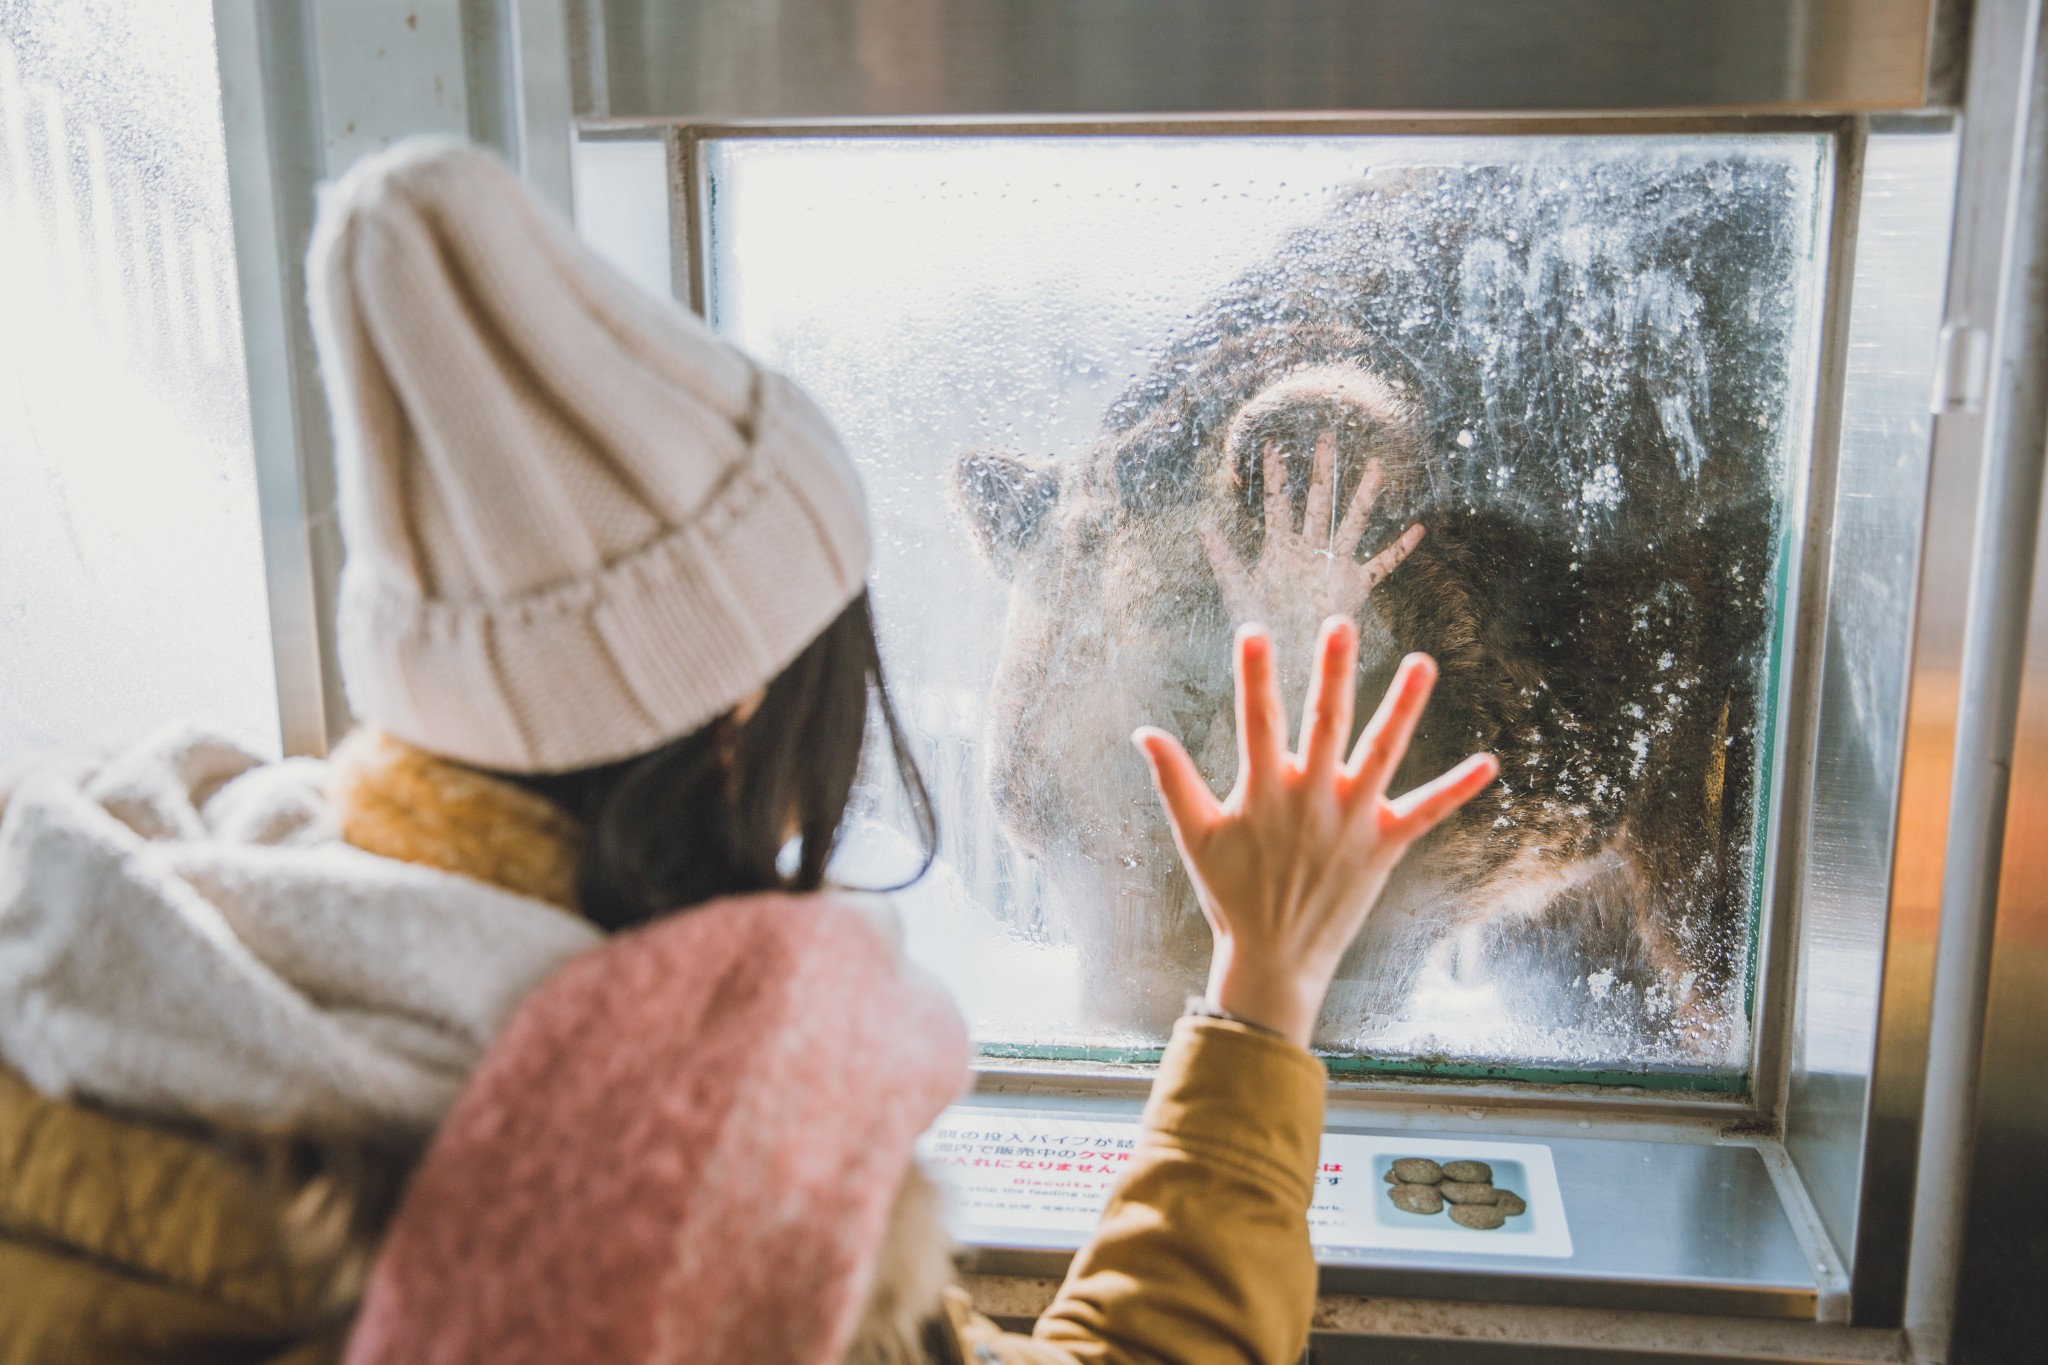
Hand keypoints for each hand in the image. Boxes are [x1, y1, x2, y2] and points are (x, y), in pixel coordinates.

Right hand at [1133, 619, 1497, 1046]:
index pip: (1257, 721)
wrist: (1275, 959)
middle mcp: (1312, 800)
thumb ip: (1172, 781)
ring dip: (1403, 707)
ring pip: (1382, 754)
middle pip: (1326, 724)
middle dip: (1333, 673)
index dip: (1255, 676)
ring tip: (1424, 663)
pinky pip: (1427, 813)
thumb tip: (1143, 732)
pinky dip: (1457, 789)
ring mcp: (1353, 822)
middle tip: (1341, 625)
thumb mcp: (1194, 837)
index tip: (1254, 632)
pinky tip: (1489, 764)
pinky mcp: (1384, 847)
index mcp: (1263, 793)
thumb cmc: (1230, 894)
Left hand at [1200, 433, 1423, 653]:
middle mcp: (1310, 550)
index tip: (1273, 444)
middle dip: (1322, 470)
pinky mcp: (1354, 585)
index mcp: (1280, 548)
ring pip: (1352, 523)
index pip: (1278, 503)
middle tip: (1327, 437)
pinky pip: (1381, 565)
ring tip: (1376, 466)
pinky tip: (1418, 530)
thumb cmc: (1259, 626)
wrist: (1284, 658)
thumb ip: (1222, 556)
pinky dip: (1399, 550)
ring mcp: (1334, 565)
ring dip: (1363, 496)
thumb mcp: (1236, 589)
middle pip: (1318, 501)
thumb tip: (1202, 523)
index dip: (1275, 475)